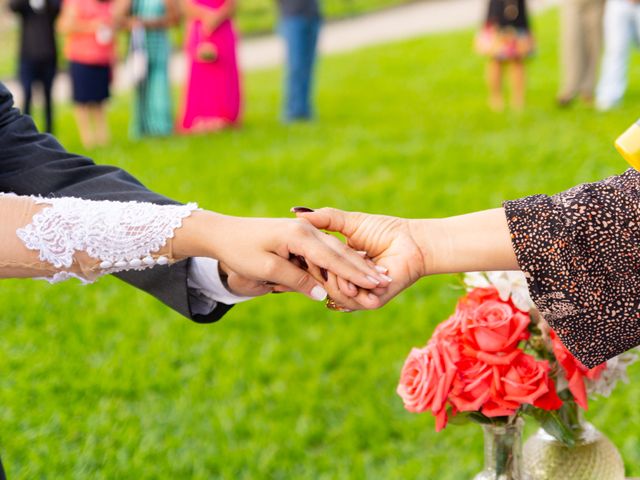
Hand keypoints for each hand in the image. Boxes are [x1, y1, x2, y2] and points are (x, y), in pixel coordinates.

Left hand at [175, 211, 390, 302]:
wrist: (223, 233)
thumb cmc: (240, 251)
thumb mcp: (266, 269)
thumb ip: (295, 280)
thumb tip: (320, 295)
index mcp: (299, 236)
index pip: (333, 257)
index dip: (354, 273)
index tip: (374, 284)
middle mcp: (305, 231)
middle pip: (340, 253)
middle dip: (362, 269)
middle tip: (385, 283)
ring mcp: (303, 232)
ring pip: (335, 251)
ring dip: (355, 265)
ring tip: (376, 278)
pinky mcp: (299, 236)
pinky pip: (325, 250)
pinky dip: (341, 262)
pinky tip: (353, 270)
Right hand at [293, 207, 426, 309]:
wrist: (412, 241)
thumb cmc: (385, 230)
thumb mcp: (349, 222)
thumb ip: (324, 219)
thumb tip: (296, 212)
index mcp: (341, 267)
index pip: (317, 269)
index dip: (306, 262)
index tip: (296, 252)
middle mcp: (349, 283)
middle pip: (323, 284)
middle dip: (320, 273)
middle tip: (317, 261)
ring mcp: (361, 294)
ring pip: (335, 295)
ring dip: (336, 281)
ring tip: (339, 270)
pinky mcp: (374, 302)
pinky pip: (353, 301)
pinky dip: (349, 289)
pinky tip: (352, 279)